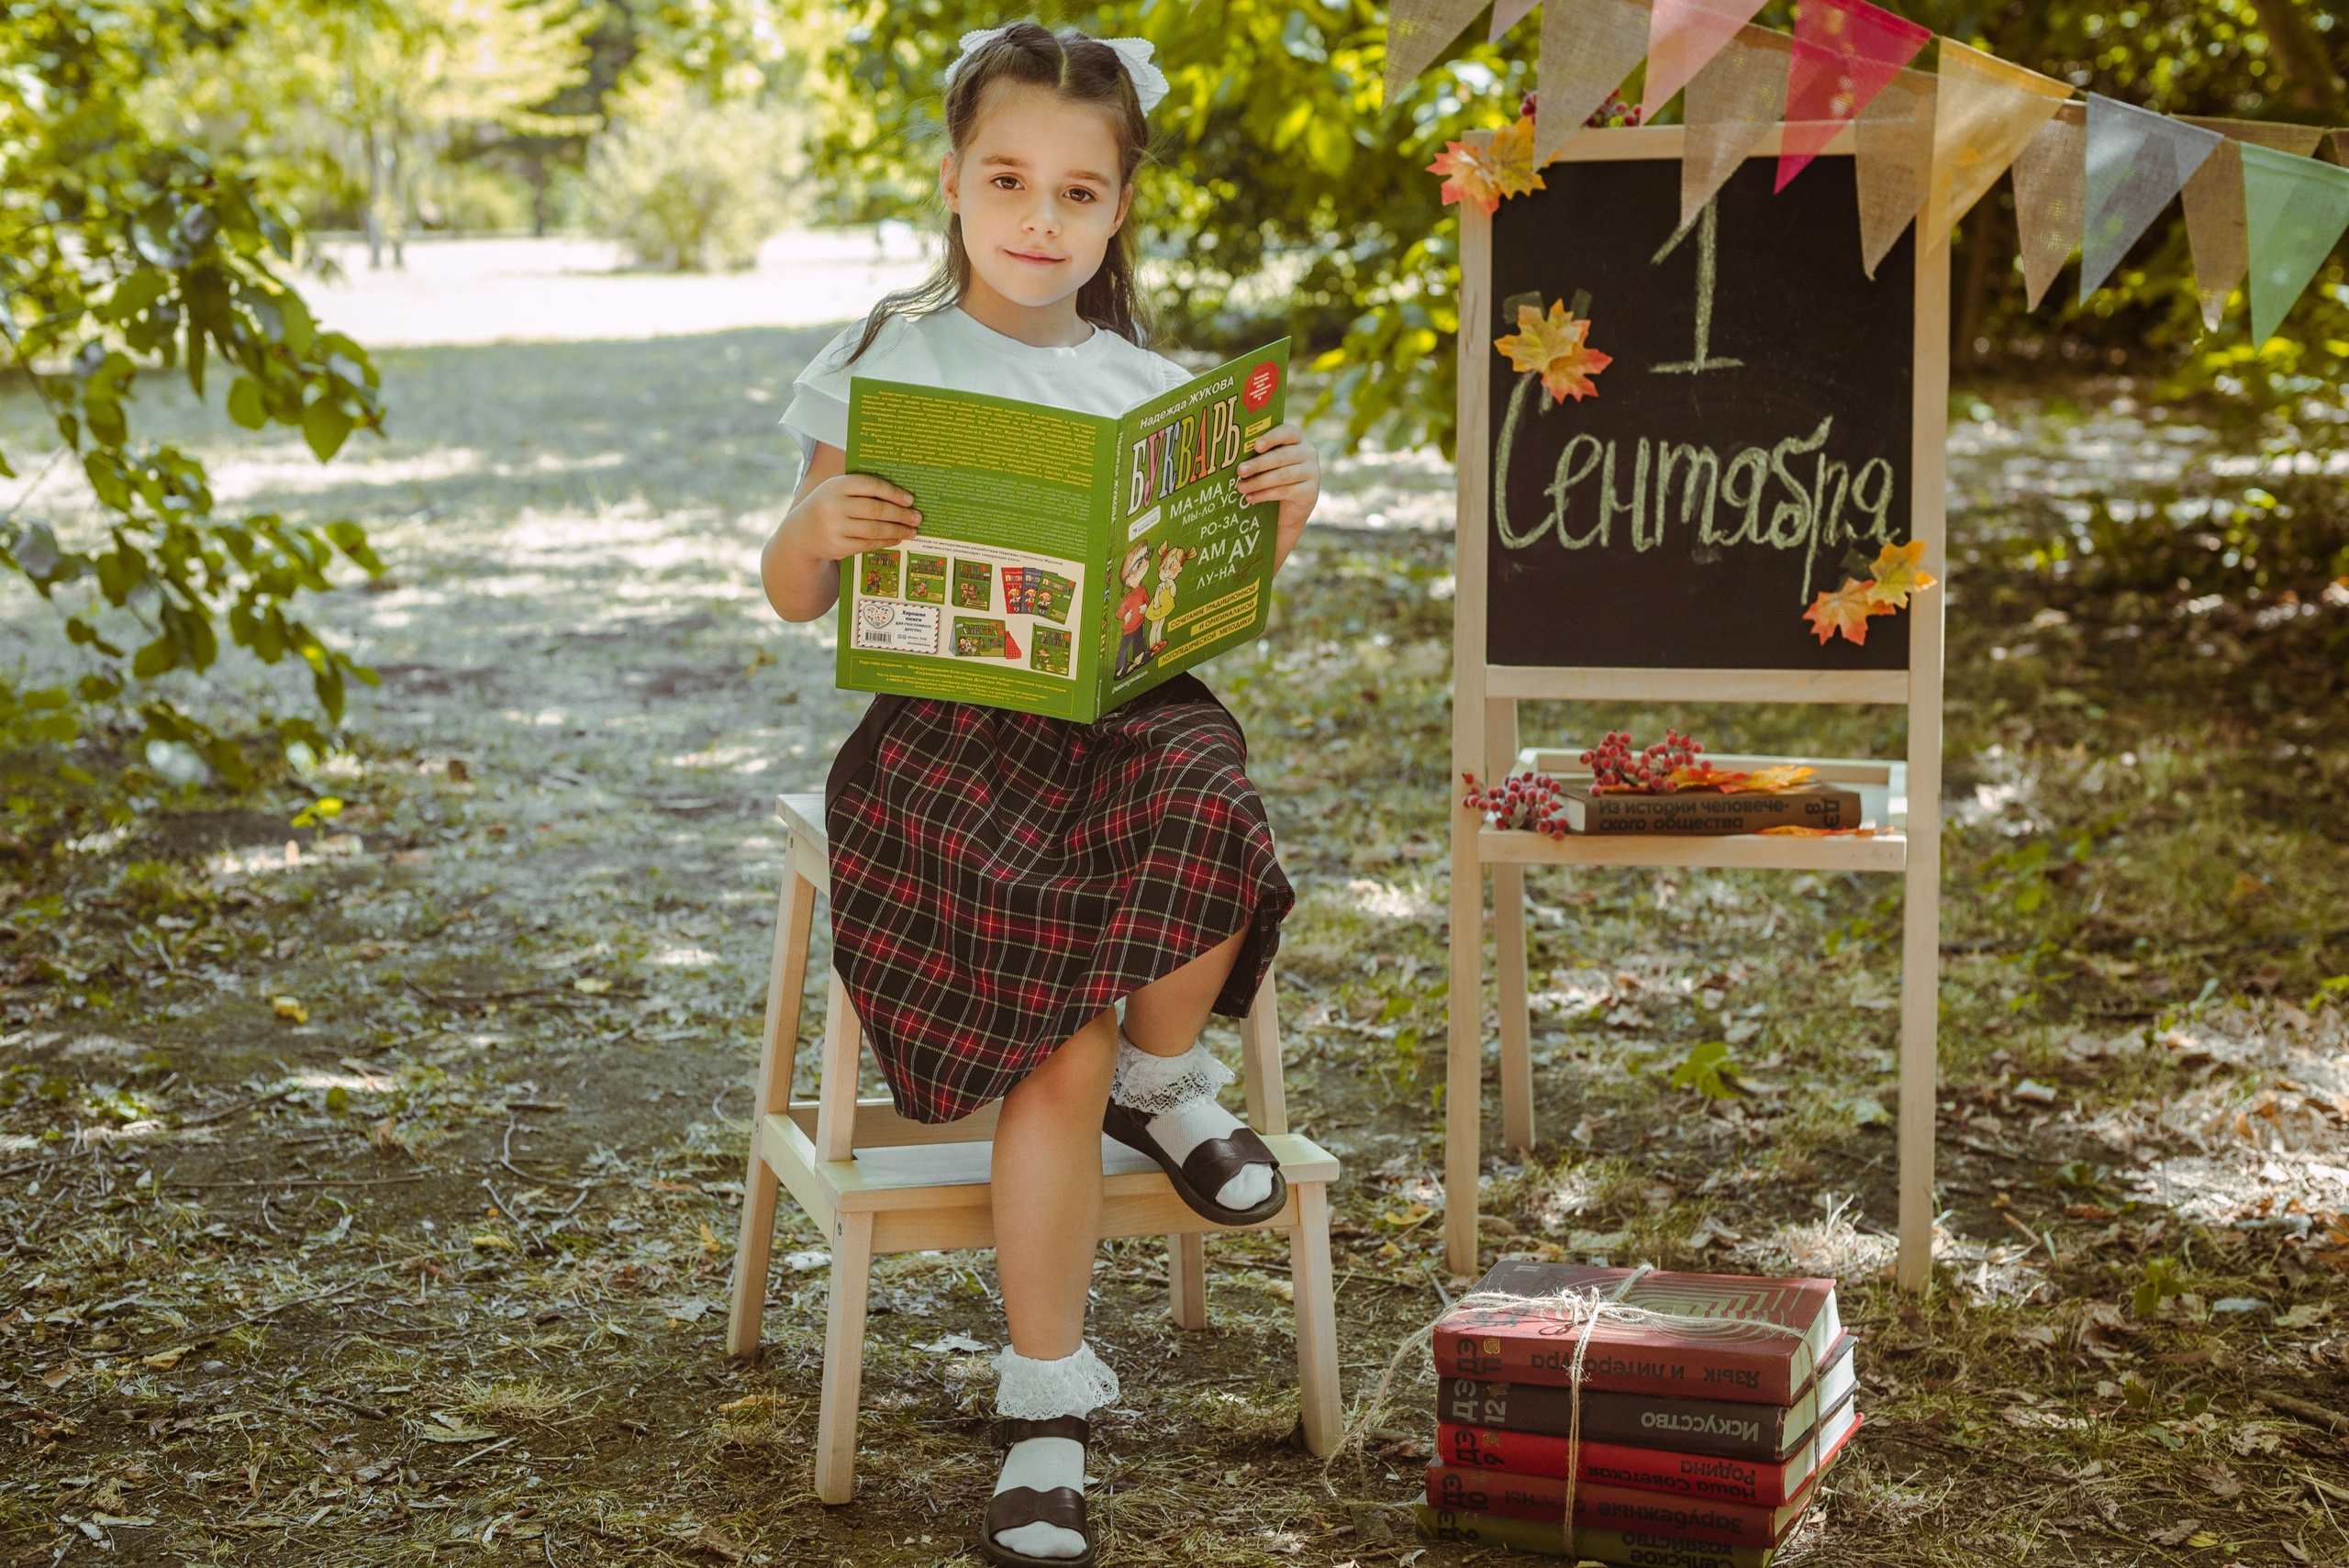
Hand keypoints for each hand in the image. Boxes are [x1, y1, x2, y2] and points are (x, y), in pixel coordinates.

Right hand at [785, 472, 922, 560]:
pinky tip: (896, 538)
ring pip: (875, 530)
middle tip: (917, 517)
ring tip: (912, 530)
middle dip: (901, 514)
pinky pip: (868, 544)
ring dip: (897, 530)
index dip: (893, 492)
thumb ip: (860, 489)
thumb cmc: (827, 506)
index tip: (910, 499)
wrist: (801, 533)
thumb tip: (899, 494)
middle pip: (876, 510)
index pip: (871, 485)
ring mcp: (835, 528)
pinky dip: (886, 541)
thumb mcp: (837, 490)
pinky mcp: (838, 546)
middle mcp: (834, 506)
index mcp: (836, 485)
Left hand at [1236, 423, 1318, 546]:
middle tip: (1240, 470)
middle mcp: (1308, 453)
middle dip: (1258, 464)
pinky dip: (1265, 495)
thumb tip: (1234, 455)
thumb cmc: (1274, 477)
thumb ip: (1259, 454)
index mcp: (1297, 439)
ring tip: (1241, 487)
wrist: (1291, 507)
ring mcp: (1312, 472)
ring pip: (1282, 475)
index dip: (1271, 437)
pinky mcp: (1310, 492)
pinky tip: (1251, 498)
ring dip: (1259, 482)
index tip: (1255, 446)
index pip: (1287, 431)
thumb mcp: (1269, 463)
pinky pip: (1285, 491)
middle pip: (1282, 456)